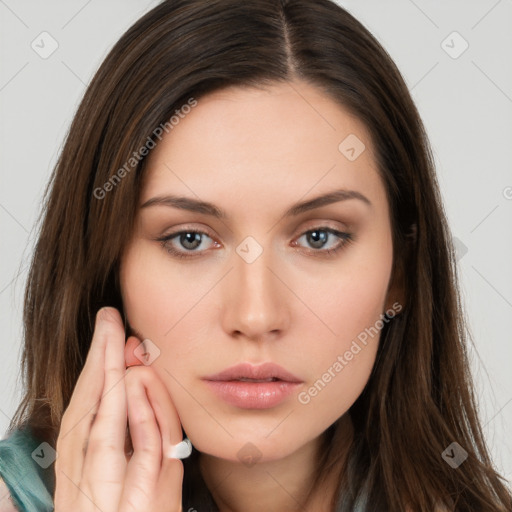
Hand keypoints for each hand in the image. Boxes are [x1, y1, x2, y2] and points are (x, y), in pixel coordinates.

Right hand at [54, 307, 183, 511]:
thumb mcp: (123, 487)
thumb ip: (129, 442)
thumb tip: (131, 389)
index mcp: (82, 479)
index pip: (81, 415)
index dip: (92, 372)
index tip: (107, 335)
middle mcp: (85, 487)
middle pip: (86, 413)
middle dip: (97, 363)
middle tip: (109, 321)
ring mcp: (107, 499)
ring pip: (103, 429)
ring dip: (111, 382)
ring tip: (122, 343)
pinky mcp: (136, 509)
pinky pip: (139, 456)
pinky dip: (138, 418)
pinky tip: (137, 387)